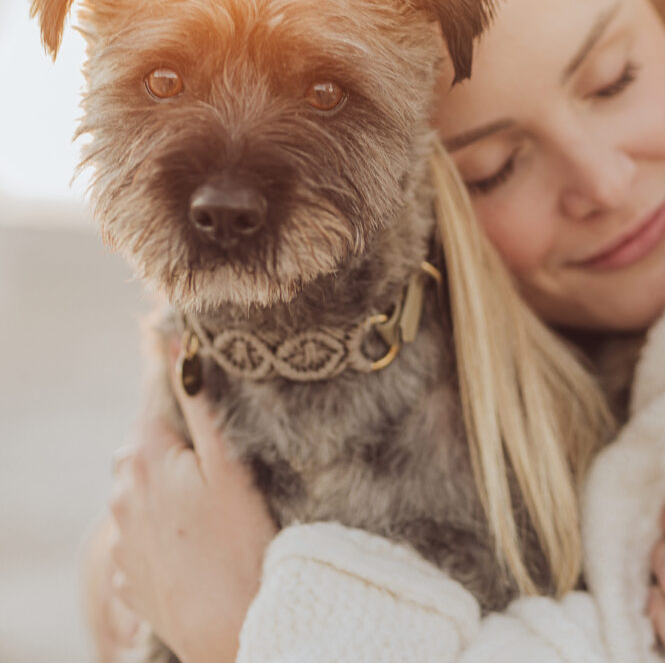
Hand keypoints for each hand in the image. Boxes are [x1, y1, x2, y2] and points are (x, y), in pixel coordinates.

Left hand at [109, 346, 277, 662]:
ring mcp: (123, 537)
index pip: (153, 390)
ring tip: (213, 488)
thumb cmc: (240, 543)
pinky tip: (200, 531)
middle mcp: (122, 491)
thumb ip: (202, 403)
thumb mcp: (229, 464)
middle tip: (219, 434)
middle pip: (147, 438)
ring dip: (169, 475)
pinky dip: (166, 518)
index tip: (178, 335)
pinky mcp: (131, 573)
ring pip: (143, 484)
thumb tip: (182, 344)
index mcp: (144, 456)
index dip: (169, 362)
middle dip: (175, 428)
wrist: (230, 631)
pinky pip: (145, 528)